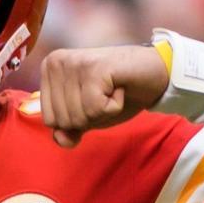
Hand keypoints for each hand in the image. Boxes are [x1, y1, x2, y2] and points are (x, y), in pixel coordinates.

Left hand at [40, 44, 168, 147]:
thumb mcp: (88, 116)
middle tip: (105, 94)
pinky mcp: (93, 68)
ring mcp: (74, 63)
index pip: (50, 120)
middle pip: (63, 121)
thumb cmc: (118, 92)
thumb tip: (60, 140)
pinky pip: (96, 109)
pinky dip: (114, 107)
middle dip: (90, 117)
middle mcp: (56, 62)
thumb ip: (69, 129)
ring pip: (79, 116)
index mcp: (49, 69)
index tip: (93, 98)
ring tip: (112, 90)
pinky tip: (119, 88)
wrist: (154, 72)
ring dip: (103, 111)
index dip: (77, 120)